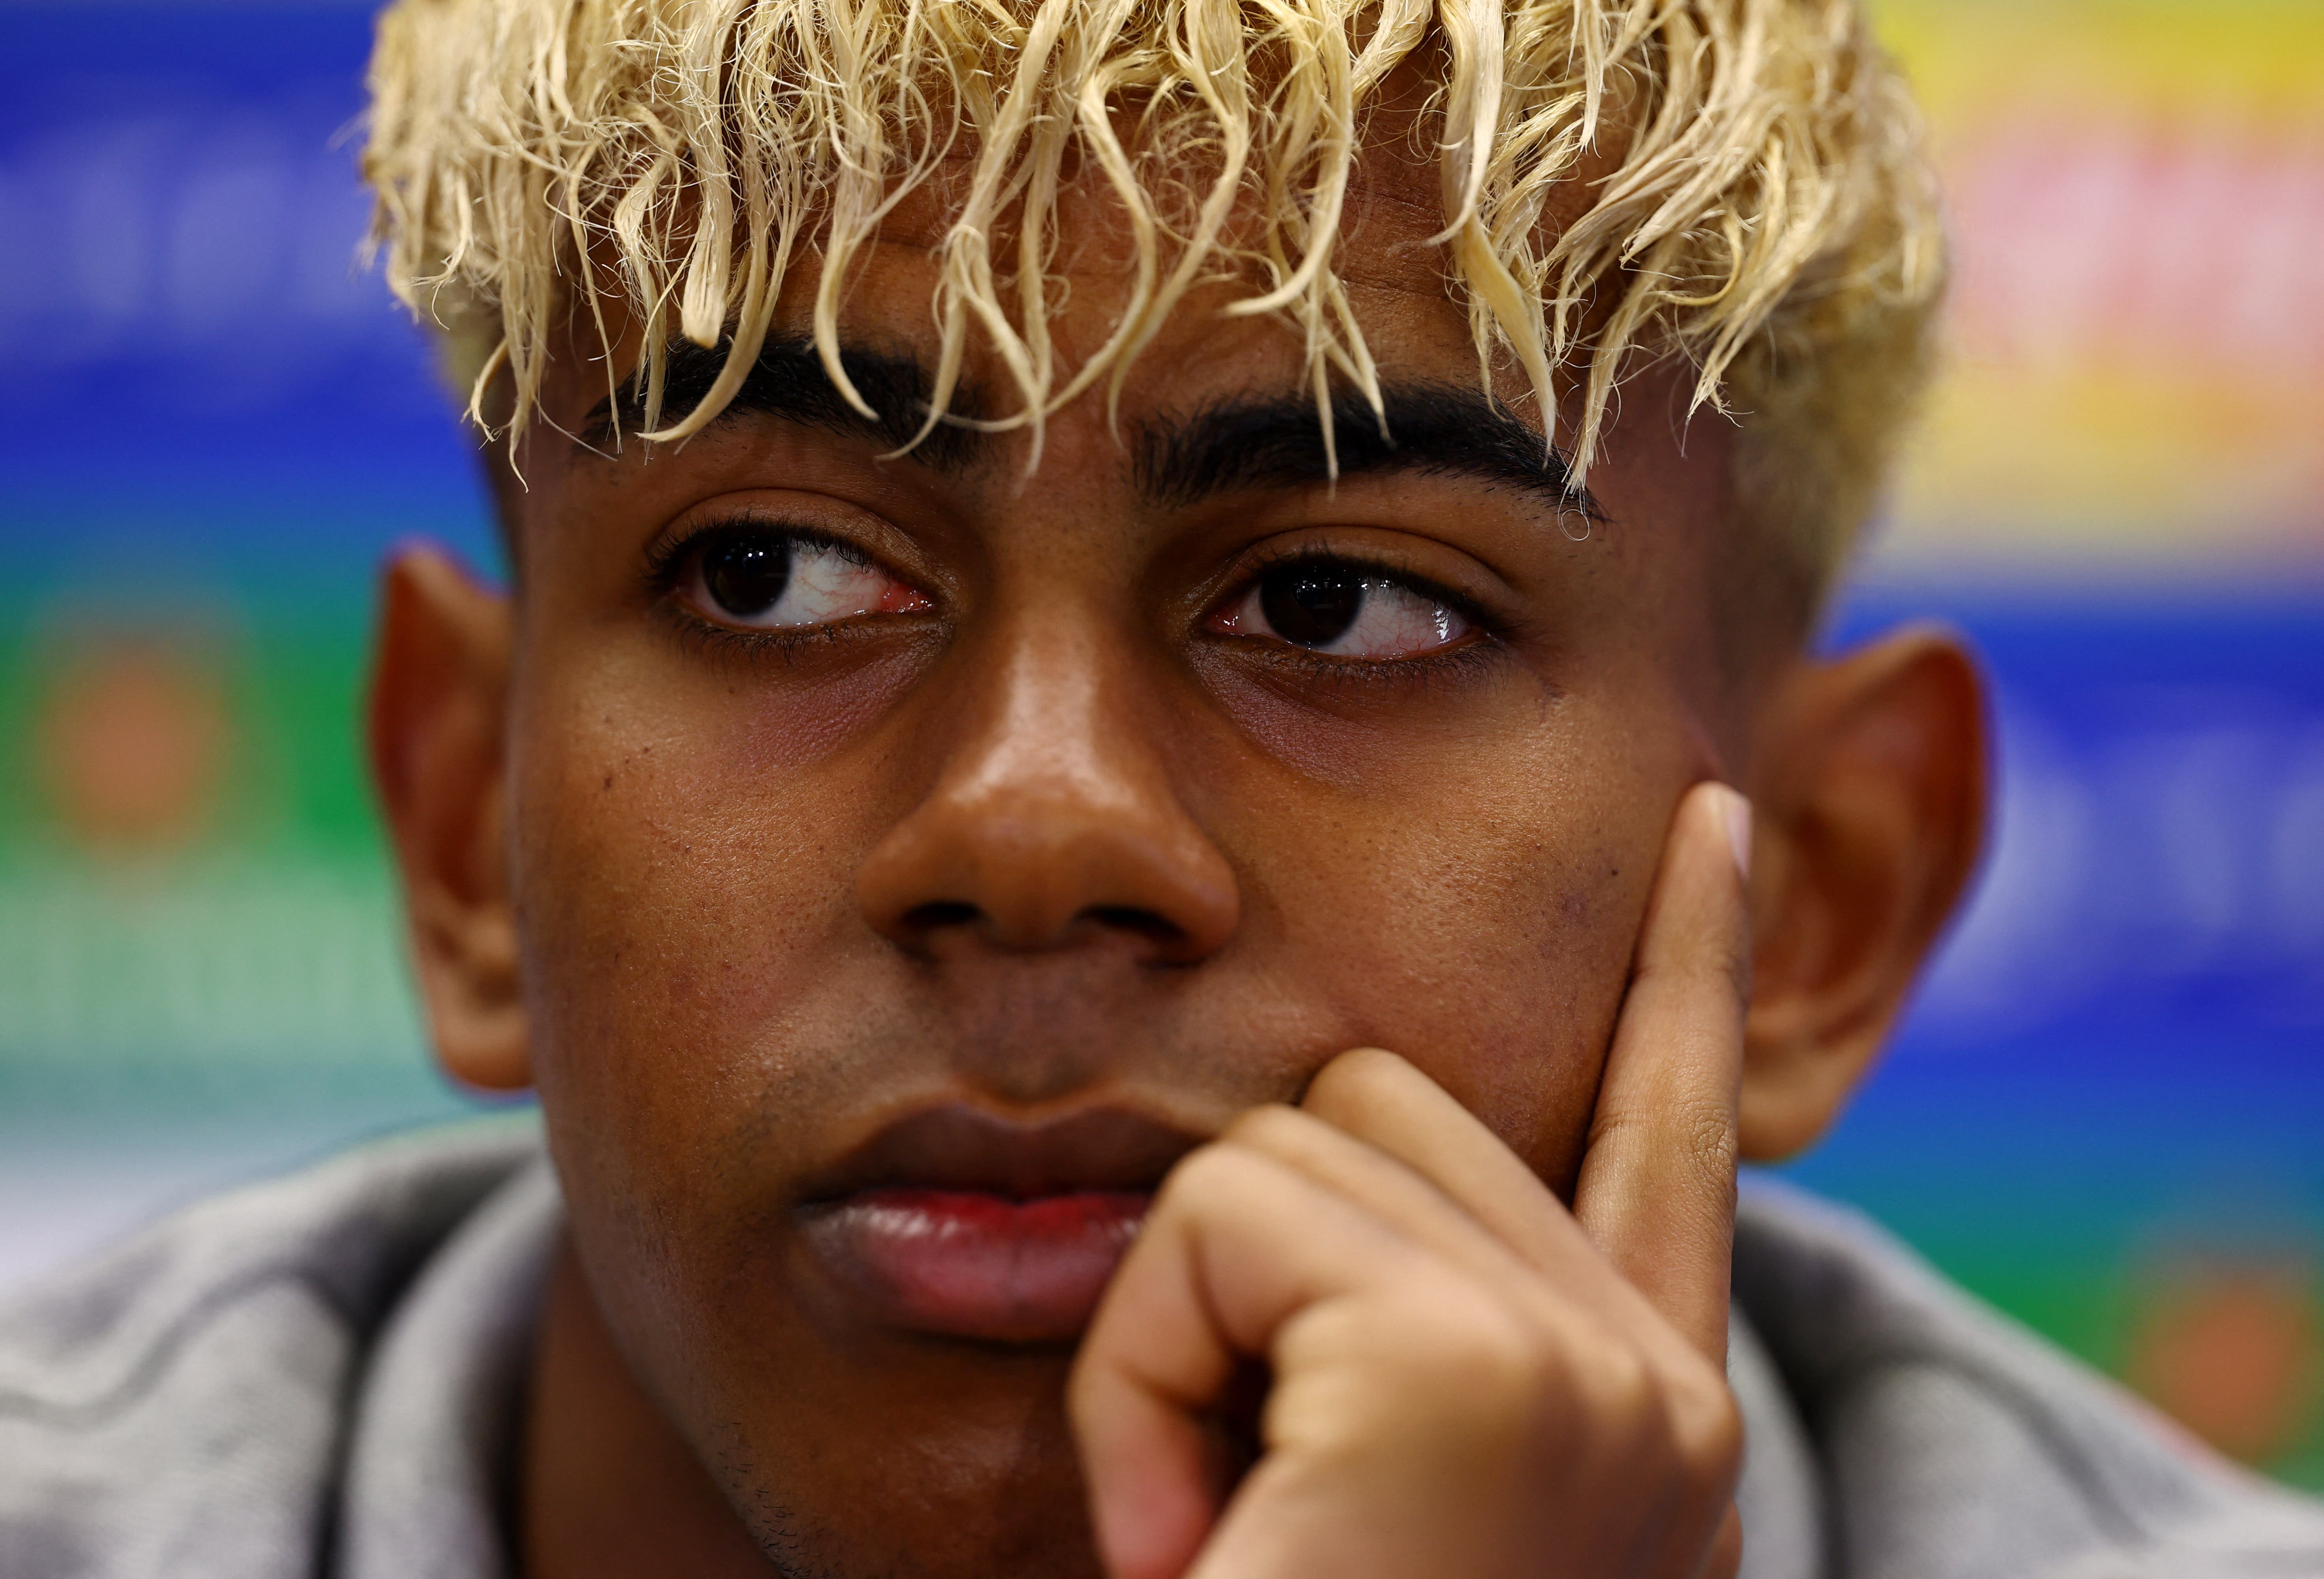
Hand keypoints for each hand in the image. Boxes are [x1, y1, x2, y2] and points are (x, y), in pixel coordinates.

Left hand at [1070, 781, 1753, 1578]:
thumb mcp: (1356, 1480)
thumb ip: (1397, 1321)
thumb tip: (1340, 1123)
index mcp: (1647, 1416)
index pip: (1674, 1132)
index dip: (1692, 959)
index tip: (1709, 809)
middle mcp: (1661, 1395)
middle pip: (1387, 1099)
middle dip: (1250, 1264)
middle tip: (1236, 1491)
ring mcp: (1588, 1378)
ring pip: (1281, 1145)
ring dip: (1177, 1337)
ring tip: (1210, 1529)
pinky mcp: (1466, 1369)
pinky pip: (1213, 1217)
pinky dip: (1135, 1372)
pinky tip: (1182, 1541)